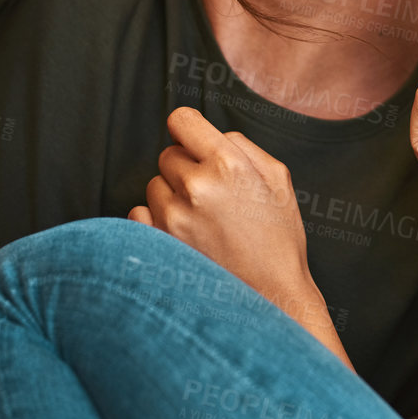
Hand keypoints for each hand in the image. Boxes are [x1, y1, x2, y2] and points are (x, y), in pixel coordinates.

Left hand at [130, 108, 321, 323]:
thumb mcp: (278, 180)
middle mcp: (197, 187)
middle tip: (211, 194)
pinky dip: (155, 221)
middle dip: (186, 167)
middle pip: (168, 154)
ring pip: (154, 185)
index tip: (194, 143)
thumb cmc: (278, 238)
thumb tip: (209, 135)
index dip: (188, 130)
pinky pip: (138, 214)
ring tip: (202, 220)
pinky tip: (183, 235)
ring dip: (171, 196)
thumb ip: (242, 146)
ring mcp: (174, 217)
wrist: (271, 299)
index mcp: (228, 165)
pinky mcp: (158, 244)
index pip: (182, 120)